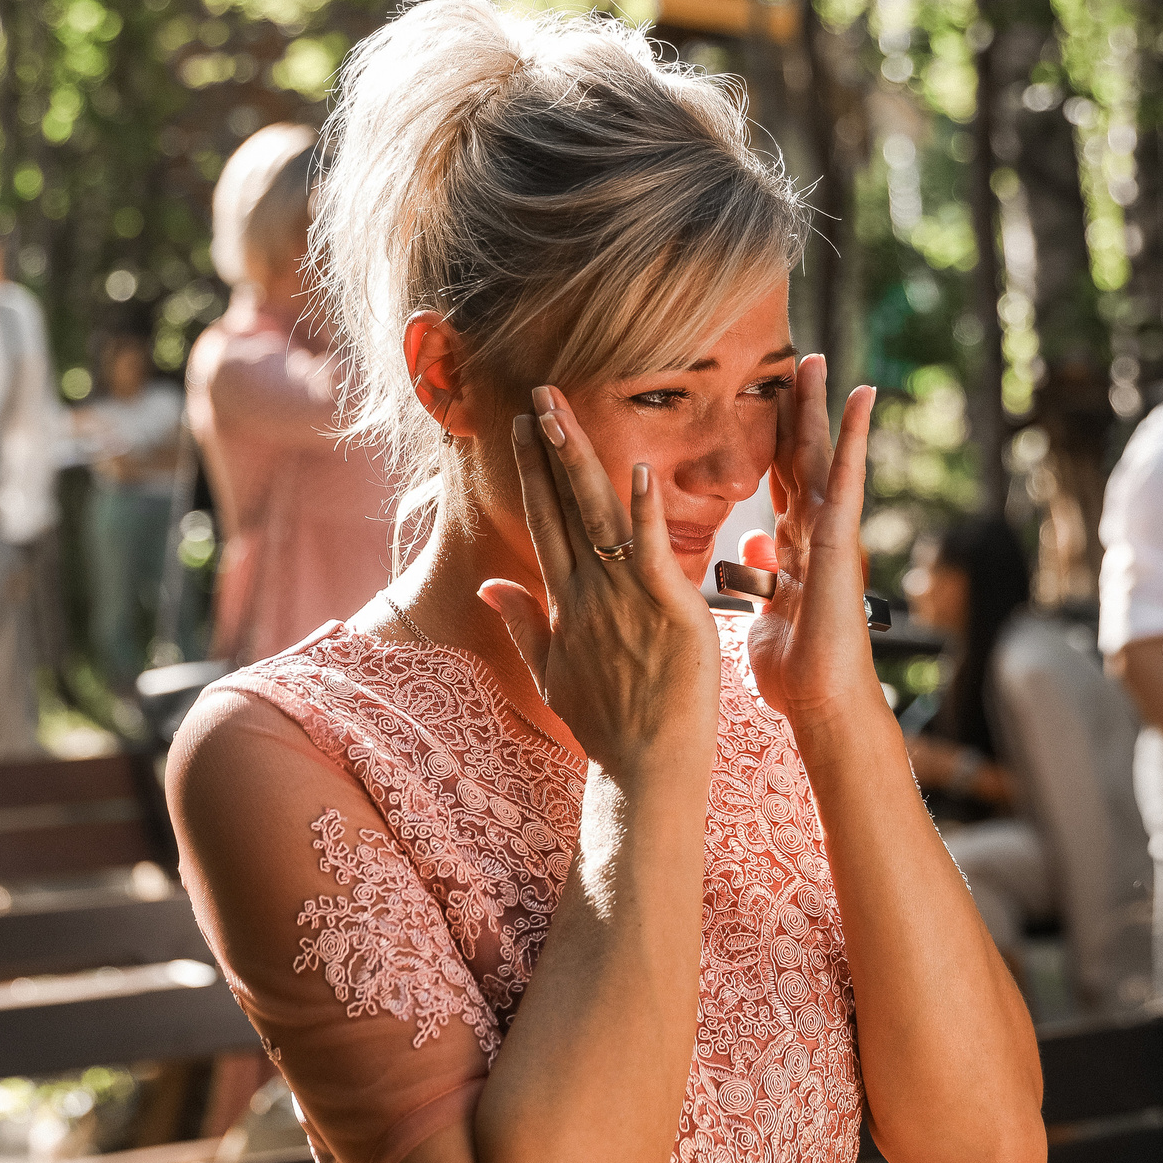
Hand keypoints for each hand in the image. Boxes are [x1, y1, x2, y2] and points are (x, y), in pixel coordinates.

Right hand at [478, 387, 719, 781]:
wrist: (645, 770)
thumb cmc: (608, 726)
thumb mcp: (553, 675)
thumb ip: (524, 625)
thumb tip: (493, 585)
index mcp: (568, 602)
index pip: (545, 520)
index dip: (534, 470)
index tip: (525, 426)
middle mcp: (590, 591)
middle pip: (564, 506)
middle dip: (550, 447)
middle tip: (539, 392)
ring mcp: (627, 599)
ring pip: (599, 515)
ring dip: (581, 460)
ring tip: (564, 412)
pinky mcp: (669, 610)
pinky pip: (652, 552)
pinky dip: (643, 513)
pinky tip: (638, 471)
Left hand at [740, 356, 878, 730]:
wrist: (822, 702)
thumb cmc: (796, 670)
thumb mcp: (766, 612)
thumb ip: (762, 576)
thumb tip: (752, 546)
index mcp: (794, 549)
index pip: (781, 482)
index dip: (774, 442)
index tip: (766, 402)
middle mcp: (815, 533)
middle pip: (801, 458)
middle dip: (797, 411)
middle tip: (795, 360)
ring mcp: (832, 533)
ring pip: (823, 455)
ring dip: (819, 406)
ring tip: (816, 359)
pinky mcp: (843, 538)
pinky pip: (848, 476)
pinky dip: (856, 434)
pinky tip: (863, 394)